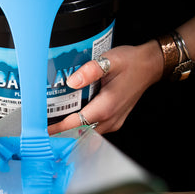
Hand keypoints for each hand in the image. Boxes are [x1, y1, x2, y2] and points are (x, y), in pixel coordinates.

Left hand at [48, 40, 163, 134]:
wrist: (151, 66)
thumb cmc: (131, 63)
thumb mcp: (110, 60)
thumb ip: (90, 70)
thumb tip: (72, 81)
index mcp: (106, 107)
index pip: (76, 124)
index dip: (58, 128)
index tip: (43, 130)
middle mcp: (110, 119)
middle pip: (79, 132)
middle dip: (61, 131)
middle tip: (43, 126)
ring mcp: (114, 121)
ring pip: (87, 133)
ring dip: (71, 130)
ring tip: (54, 122)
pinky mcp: (115, 120)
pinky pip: (94, 128)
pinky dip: (81, 126)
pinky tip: (71, 117)